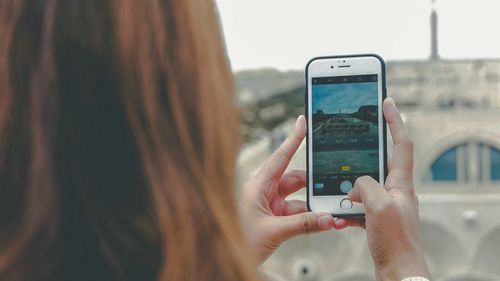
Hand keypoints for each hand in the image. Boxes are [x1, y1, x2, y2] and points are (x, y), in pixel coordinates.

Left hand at [240, 115, 346, 262]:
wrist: (225, 259)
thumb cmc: (237, 241)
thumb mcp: (273, 232)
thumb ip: (303, 224)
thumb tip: (327, 219)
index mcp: (257, 186)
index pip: (279, 158)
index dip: (292, 139)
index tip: (302, 122)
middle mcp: (263, 192)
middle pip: (294, 179)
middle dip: (313, 183)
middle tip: (331, 185)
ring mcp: (269, 206)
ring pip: (297, 199)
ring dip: (313, 206)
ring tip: (328, 212)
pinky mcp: (273, 219)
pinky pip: (296, 214)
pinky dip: (309, 218)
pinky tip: (321, 222)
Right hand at [347, 98, 429, 280]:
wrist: (399, 272)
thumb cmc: (395, 242)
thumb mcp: (378, 205)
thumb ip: (365, 185)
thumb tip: (355, 185)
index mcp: (401, 184)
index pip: (400, 144)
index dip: (394, 121)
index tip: (386, 102)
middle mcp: (396, 191)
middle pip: (380, 162)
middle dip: (363, 153)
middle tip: (350, 141)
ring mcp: (386, 205)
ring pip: (365, 184)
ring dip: (350, 185)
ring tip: (338, 190)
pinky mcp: (377, 219)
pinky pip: (360, 205)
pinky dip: (348, 206)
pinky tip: (339, 212)